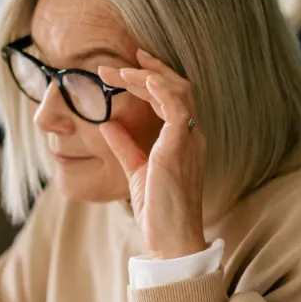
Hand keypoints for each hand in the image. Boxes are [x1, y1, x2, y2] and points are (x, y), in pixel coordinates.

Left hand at [98, 50, 207, 259]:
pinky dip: (161, 90)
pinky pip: (177, 108)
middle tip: (116, 62)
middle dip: (147, 70)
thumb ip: (125, 145)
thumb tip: (108, 124)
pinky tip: (143, 79)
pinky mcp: (181, 146)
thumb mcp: (137, 170)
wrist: (172, 239)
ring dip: (147, 76)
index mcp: (184, 140)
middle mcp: (192, 135)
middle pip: (176, 88)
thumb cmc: (159, 210)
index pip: (171, 98)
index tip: (127, 66)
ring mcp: (190, 139)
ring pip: (177, 91)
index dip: (150, 78)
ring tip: (119, 70)